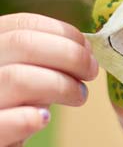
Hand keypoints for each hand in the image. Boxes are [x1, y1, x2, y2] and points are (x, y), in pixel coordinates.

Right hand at [0, 12, 98, 146]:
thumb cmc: (12, 117)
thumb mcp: (28, 83)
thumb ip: (48, 62)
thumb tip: (85, 46)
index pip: (21, 25)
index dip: (62, 33)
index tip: (88, 49)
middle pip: (22, 44)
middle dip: (69, 55)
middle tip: (90, 72)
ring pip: (18, 78)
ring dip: (61, 85)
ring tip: (78, 96)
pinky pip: (1, 122)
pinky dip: (29, 118)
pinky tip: (43, 120)